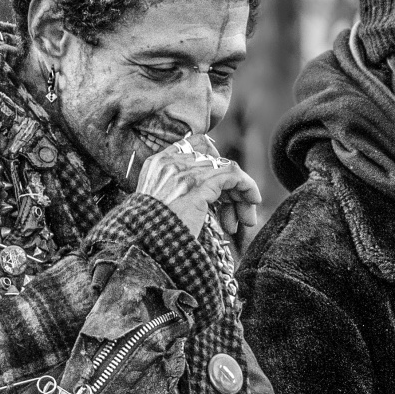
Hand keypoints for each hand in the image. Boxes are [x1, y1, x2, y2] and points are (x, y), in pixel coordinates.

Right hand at [135, 135, 261, 237]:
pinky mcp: (199, 185)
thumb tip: (209, 192)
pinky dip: (247, 187)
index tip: (223, 187)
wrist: (141, 247)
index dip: (214, 160)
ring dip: (241, 193)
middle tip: (239, 212)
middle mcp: (171, 162)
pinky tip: (252, 202)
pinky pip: (233, 175)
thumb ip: (176, 190)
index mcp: (158, 164)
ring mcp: (184, 172)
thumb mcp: (158, 205)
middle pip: (214, 159)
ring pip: (226, 169)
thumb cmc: (150, 235)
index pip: (194, 145)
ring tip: (247, 219)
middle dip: (230, 185)